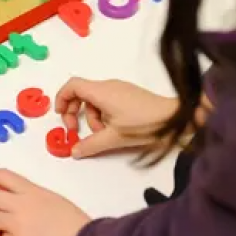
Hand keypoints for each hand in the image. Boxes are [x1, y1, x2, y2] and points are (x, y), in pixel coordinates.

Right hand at [55, 77, 177, 157]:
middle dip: (75, 112)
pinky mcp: (128, 96)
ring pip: (95, 100)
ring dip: (92, 118)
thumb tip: (74, 151)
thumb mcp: (114, 138)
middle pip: (81, 93)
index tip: (61, 116)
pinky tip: (113, 130)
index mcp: (102, 91)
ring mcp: (120, 89)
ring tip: (102, 134)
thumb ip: (91, 144)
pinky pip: (107, 102)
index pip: (72, 85)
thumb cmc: (145, 124)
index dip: (61, 98)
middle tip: (76, 130)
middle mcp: (109, 86)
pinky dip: (103, 115)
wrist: (175, 118)